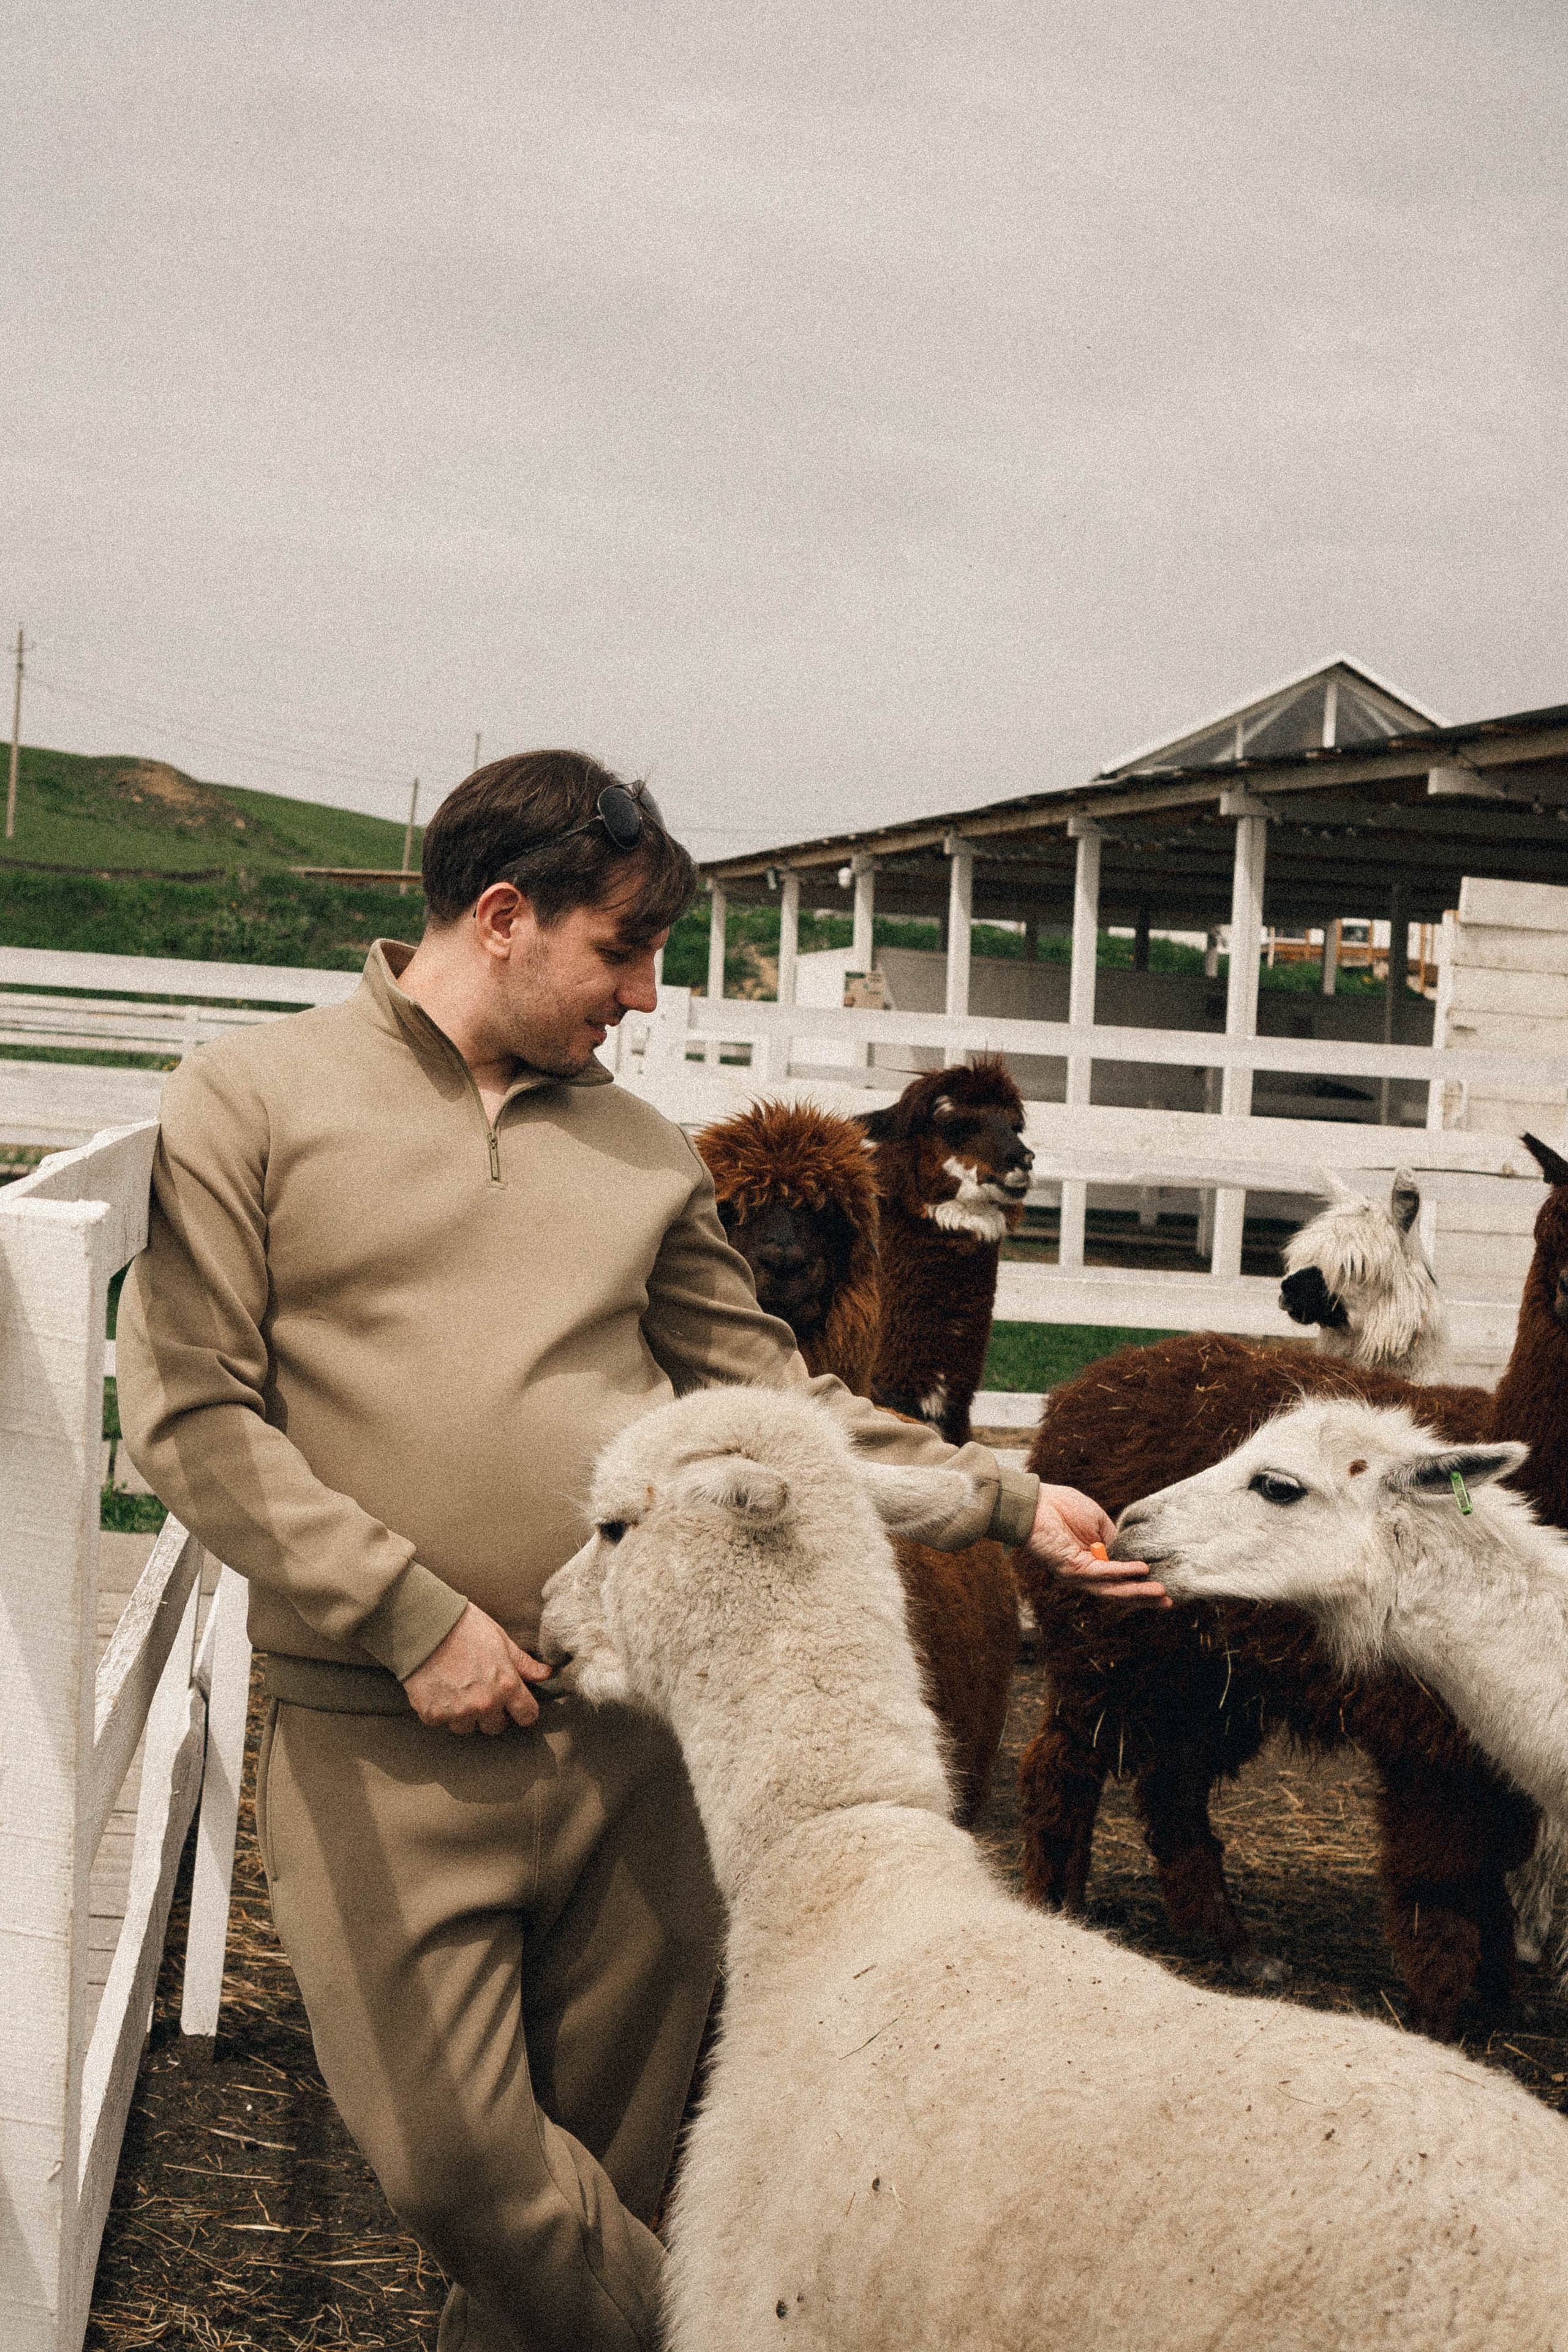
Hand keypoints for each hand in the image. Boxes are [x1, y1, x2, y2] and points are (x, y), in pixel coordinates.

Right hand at [402, 1602, 553, 1732]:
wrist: (424, 1624)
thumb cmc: (464, 1627)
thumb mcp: (501, 1640)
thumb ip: (523, 1663)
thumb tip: (546, 1674)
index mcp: (506, 1686)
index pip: (527, 1715)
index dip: (524, 1711)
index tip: (517, 1707)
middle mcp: (484, 1703)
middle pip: (495, 1727)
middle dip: (491, 1713)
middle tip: (480, 1691)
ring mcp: (458, 1711)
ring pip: (467, 1727)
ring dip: (464, 1714)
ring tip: (456, 1688)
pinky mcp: (432, 1714)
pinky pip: (441, 1721)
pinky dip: (439, 1709)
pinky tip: (438, 1688)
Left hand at [1026, 1484, 1169, 1607]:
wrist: (1036, 1503)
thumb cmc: (1064, 1508)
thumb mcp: (1099, 1523)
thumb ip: (1115, 1540)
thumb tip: (1132, 1553)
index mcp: (1094, 1563)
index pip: (1121, 1580)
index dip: (1142, 1585)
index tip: (1166, 1588)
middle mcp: (1086, 1574)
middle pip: (1118, 1591)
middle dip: (1144, 1597)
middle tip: (1169, 1602)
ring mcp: (1078, 1574)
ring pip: (1111, 1589)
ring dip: (1137, 1590)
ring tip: (1160, 1592)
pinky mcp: (1070, 1568)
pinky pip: (1100, 1573)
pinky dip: (1121, 1571)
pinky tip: (1141, 1570)